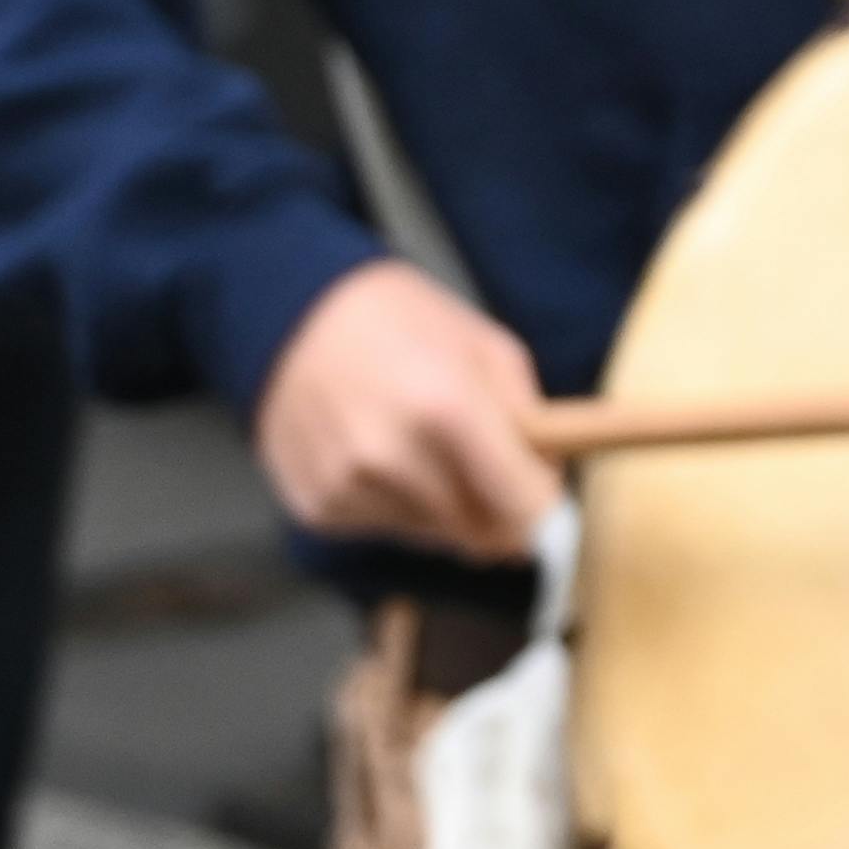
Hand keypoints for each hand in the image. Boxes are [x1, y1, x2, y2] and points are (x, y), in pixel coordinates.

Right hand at [256, 259, 558, 561]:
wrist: (294, 313)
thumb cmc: (402, 324)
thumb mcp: (487, 348)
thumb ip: (532, 421)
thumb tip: (550, 491)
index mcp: (446, 407)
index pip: (521, 508)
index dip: (547, 519)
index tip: (554, 517)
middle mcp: (391, 457)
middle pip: (480, 534)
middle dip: (498, 511)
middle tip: (489, 469)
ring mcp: (348, 487)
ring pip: (434, 536)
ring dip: (445, 507)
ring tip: (422, 446)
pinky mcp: (317, 507)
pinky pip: (385, 529)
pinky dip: (396, 504)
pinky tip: (380, 454)